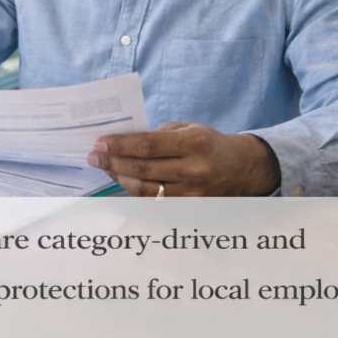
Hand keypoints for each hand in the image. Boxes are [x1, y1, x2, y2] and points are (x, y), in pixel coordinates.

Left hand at [87, 122, 280, 196]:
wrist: (245, 171)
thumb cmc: (210, 144)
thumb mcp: (189, 128)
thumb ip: (158, 134)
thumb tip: (122, 141)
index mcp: (194, 143)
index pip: (147, 145)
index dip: (119, 145)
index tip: (99, 142)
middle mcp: (194, 170)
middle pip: (142, 169)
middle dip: (112, 161)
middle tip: (93, 155)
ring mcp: (192, 194)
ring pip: (144, 189)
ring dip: (119, 178)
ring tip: (104, 167)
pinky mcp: (190, 209)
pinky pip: (154, 203)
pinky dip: (134, 192)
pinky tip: (123, 180)